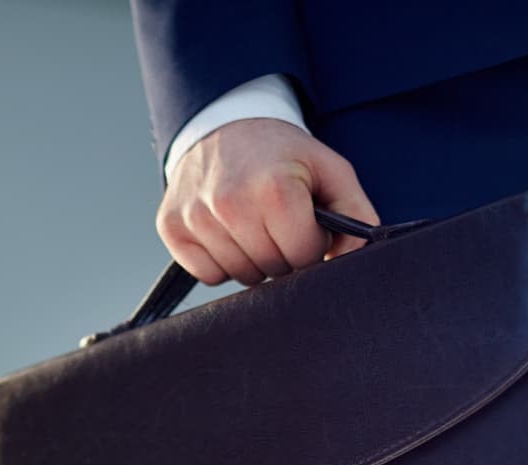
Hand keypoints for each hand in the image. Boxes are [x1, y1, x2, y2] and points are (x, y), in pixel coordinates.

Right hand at [156, 118, 379, 285]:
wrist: (224, 125)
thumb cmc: (282, 154)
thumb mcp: (331, 170)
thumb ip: (355, 215)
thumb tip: (355, 261)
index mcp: (274, 190)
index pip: (303, 256)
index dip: (310, 242)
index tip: (303, 219)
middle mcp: (229, 204)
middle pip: (273, 270)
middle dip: (283, 253)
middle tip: (277, 220)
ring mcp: (196, 217)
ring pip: (241, 276)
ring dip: (254, 259)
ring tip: (253, 223)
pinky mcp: (172, 227)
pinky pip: (208, 275)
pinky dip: (222, 261)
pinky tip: (227, 231)